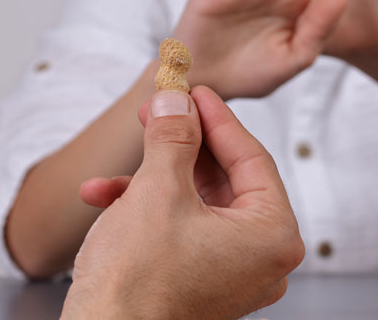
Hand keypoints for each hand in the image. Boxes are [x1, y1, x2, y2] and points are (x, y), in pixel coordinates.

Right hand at [62, 87, 304, 319]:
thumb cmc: (137, 283)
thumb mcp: (157, 190)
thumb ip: (173, 137)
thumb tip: (176, 101)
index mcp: (274, 235)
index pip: (251, 157)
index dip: (216, 118)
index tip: (193, 91)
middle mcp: (263, 259)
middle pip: (224, 180)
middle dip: (179, 147)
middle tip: (154, 115)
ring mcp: (234, 276)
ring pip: (196, 205)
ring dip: (151, 181)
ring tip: (111, 171)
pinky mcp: (202, 286)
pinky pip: (183, 233)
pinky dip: (147, 213)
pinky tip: (103, 200)